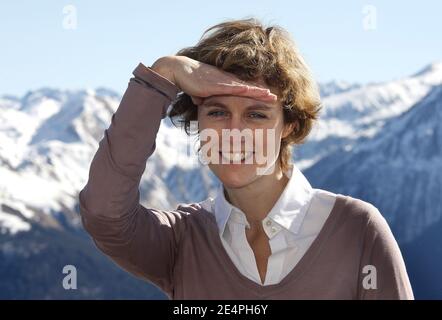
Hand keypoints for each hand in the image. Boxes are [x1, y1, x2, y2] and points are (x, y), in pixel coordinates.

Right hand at [151, 56, 276, 104]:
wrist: (180, 71)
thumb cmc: (188, 81)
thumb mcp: (198, 93)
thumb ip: (201, 97)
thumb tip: (200, 103)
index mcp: (224, 83)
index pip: (243, 89)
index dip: (255, 93)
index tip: (266, 97)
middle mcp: (227, 80)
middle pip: (249, 87)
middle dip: (262, 92)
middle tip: (275, 98)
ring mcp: (223, 81)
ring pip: (245, 87)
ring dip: (258, 92)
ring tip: (271, 96)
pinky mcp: (217, 83)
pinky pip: (234, 87)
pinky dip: (245, 90)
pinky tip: (254, 92)